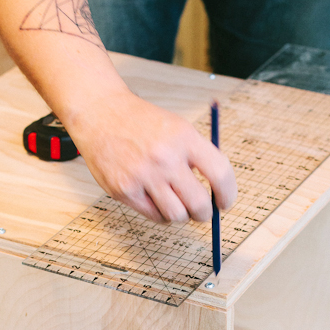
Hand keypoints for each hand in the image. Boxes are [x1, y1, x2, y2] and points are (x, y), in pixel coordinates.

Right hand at [73, 88, 237, 222]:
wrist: (101, 113)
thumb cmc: (143, 123)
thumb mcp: (178, 128)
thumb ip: (199, 157)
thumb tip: (219, 194)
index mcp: (184, 138)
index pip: (220, 174)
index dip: (228, 194)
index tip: (224, 202)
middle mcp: (164, 157)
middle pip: (199, 204)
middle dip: (205, 214)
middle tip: (202, 212)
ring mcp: (142, 175)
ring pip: (177, 215)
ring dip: (182, 215)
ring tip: (176, 202)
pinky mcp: (124, 190)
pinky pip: (154, 216)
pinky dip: (160, 213)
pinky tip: (156, 199)